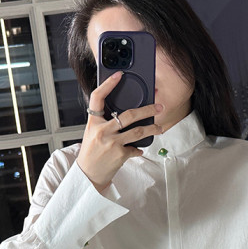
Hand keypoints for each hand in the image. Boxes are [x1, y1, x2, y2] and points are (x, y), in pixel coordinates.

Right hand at [76, 71, 163, 191]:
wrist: (88, 174)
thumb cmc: (91, 152)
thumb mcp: (93, 133)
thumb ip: (105, 122)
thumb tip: (126, 115)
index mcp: (93, 122)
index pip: (97, 97)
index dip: (108, 84)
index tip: (119, 75)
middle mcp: (102, 131)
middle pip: (128, 115)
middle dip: (147, 110)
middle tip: (158, 107)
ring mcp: (112, 143)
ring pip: (138, 131)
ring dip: (152, 129)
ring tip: (159, 128)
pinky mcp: (120, 154)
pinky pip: (135, 148)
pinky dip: (138, 149)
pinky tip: (137, 150)